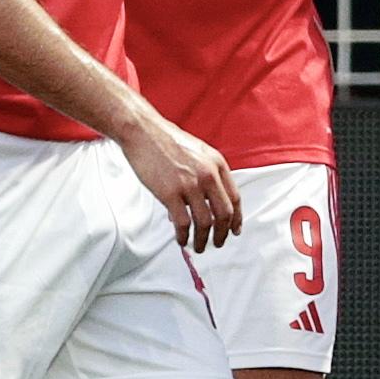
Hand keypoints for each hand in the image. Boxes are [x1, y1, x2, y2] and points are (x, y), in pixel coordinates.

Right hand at [115, 111, 242, 252]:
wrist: (143, 131)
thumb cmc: (167, 141)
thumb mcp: (197, 153)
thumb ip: (206, 175)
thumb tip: (203, 202)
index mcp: (217, 164)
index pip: (234, 198)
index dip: (236, 218)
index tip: (234, 230)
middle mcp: (208, 175)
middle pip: (224, 214)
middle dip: (222, 234)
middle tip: (218, 243)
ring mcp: (190, 185)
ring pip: (205, 222)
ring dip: (204, 240)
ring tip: (200, 247)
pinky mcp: (171, 193)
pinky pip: (183, 223)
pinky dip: (184, 236)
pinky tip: (181, 240)